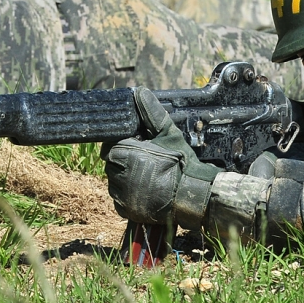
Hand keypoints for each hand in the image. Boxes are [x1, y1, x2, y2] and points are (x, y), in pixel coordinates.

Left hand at [103, 88, 221, 226]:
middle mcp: (118, 175)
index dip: (124, 144)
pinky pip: (118, 199)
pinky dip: (127, 194)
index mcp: (125, 153)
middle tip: (145, 161)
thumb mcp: (168, 134)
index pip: (111, 145)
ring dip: (125, 177)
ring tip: (147, 176)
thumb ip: (151, 113)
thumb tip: (140, 93)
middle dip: (124, 160)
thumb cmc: (181, 162)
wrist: (192, 196)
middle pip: (112, 163)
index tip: (138, 146)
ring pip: (114, 180)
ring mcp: (121, 194)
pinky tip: (145, 189)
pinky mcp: (125, 210)